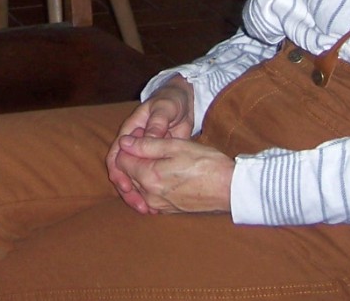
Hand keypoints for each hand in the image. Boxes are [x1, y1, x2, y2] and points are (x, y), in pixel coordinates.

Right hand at [106, 77, 194, 210]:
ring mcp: (146, 153)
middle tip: (137, 204)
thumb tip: (146, 139)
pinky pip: (150, 177)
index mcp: (131, 131)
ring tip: (145, 210)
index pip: (116, 154)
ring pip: (136, 177)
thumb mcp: (165, 109)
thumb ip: (156, 123)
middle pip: (123, 170)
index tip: (125, 185)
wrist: (183, 100)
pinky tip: (157, 204)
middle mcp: (135, 144)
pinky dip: (152, 191)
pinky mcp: (158, 160)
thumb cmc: (170, 100)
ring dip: (139, 194)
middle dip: (127, 189)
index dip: (118, 171)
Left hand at [109, 136, 233, 215]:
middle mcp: (149, 195)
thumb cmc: (205, 163)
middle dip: (133, 160)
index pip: (121, 161)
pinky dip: (150, 185)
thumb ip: (146, 144)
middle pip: (128, 175)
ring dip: (142, 172)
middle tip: (151, 146)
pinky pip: (149, 196)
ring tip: (160, 159)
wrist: (229, 188)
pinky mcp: (167, 210)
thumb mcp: (175, 146)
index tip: (140, 139)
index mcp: (149, 177)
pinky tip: (164, 175)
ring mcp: (158, 206)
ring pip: (137, 186)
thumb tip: (124, 142)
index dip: (127, 147)